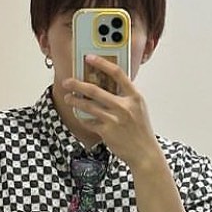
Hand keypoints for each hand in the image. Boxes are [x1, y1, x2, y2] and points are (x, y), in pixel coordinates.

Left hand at [62, 55, 164, 171]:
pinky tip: (79, 115)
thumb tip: (108, 85)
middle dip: (77, 84)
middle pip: (95, 90)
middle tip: (67, 82)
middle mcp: (124, 106)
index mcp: (134, 97)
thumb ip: (126, 97)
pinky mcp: (107, 131)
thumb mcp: (139, 109)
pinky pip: (89, 121)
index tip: (89, 58)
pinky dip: (83, 118)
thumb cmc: (140, 131)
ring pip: (88, 106)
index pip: (117, 73)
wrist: (144, 152)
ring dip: (75, 101)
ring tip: (69, 98)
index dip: (102, 63)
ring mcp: (115, 119)